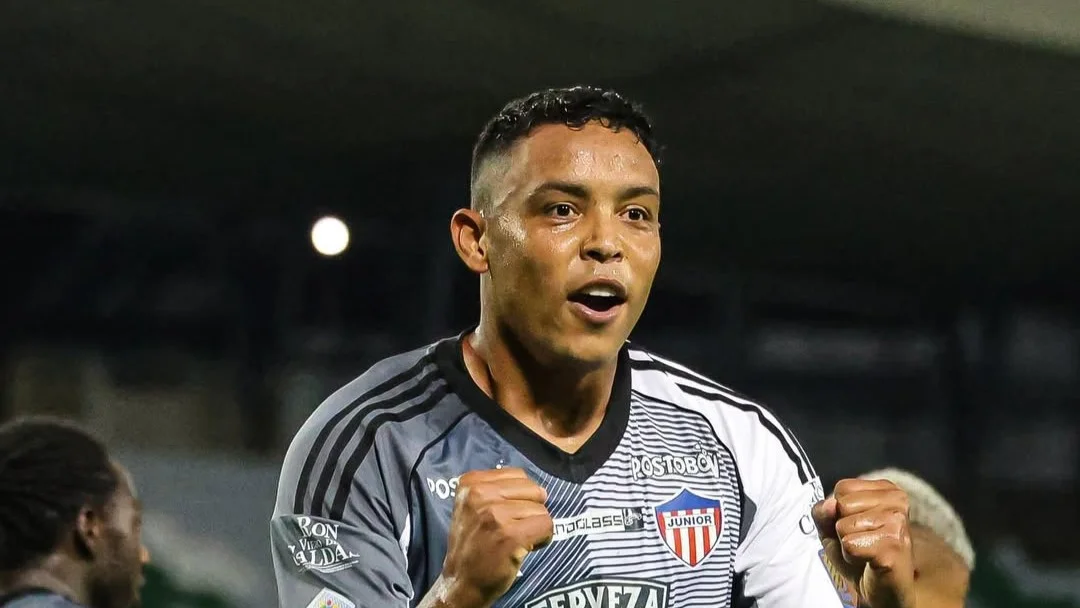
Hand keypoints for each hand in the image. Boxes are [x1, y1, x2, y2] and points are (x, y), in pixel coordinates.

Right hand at [437, 468, 552, 607]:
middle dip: (530, 510)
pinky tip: (526, 547)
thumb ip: (499, 489)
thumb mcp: (473, 506)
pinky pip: (547, 525)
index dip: (521, 497)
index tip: (506, 515)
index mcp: (471, 482)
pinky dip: (543, 538)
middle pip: (533, 490)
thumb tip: (541, 490)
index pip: (519, 475)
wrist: (462, 581)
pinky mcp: (510, 535)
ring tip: (515, 540)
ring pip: (541, 509)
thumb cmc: (474, 543)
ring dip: (534, 527)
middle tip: (512, 529)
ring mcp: (495, 514)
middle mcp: (480, 494)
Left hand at [812, 479, 915, 607]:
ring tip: (867, 551)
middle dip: (843, 528)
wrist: (881, 589)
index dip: (839, 511)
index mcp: (887, 489)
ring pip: (844, 525)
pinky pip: (850, 545)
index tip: (858, 526)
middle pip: (842, 504)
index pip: (842, 488)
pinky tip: (869, 561)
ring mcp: (898, 522)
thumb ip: (822, 511)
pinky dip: (852, 557)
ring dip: (848, 544)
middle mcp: (897, 500)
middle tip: (863, 541)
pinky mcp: (894, 545)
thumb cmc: (860, 553)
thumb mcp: (831, 527)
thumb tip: (830, 504)